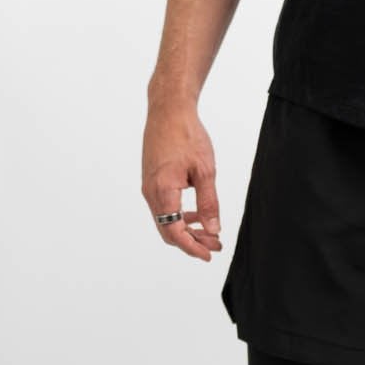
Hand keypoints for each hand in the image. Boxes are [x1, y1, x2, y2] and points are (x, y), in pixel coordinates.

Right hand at [142, 100, 222, 262]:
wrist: (168, 110)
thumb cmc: (187, 135)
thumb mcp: (205, 170)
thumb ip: (208, 202)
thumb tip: (213, 229)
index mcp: (163, 191)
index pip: (174, 232)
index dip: (192, 248)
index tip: (209, 255)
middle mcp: (150, 192)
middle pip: (168, 230)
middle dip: (191, 241)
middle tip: (215, 245)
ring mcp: (148, 186)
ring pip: (165, 219)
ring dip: (186, 229)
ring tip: (210, 232)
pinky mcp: (151, 180)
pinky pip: (163, 207)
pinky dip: (179, 215)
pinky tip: (196, 215)